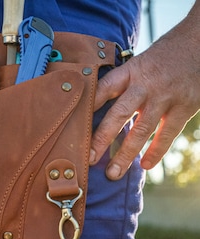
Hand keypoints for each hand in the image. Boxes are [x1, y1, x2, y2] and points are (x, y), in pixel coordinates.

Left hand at [89, 6, 199, 179]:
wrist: (199, 42)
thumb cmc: (162, 56)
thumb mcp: (138, 62)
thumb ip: (122, 83)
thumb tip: (97, 104)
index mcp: (130, 72)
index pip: (103, 89)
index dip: (88, 107)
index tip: (74, 126)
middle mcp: (145, 85)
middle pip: (118, 114)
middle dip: (101, 139)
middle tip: (89, 158)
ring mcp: (165, 97)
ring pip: (141, 130)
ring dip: (126, 154)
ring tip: (113, 173)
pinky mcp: (184, 107)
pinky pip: (167, 134)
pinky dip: (156, 152)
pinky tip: (145, 166)